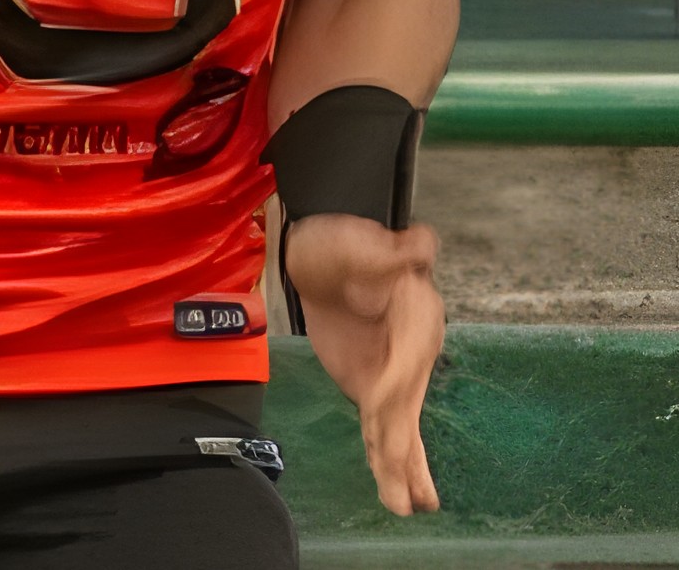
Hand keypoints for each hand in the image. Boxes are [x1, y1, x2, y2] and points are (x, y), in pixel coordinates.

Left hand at [283, 213, 444, 516]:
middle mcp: (410, 350)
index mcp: (415, 315)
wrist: (326, 255)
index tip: (377, 407)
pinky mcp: (371, 381)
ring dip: (399, 464)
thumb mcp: (364, 242)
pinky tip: (391, 486)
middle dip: (403, 448)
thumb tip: (421, 242)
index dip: (394, 387)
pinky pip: (381, 423)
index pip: (408, 361)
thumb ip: (394, 251)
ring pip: (399, 423)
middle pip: (407, 403)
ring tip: (405, 506)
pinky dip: (383, 452)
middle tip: (405, 494)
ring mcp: (392, 370)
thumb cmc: (345, 244)